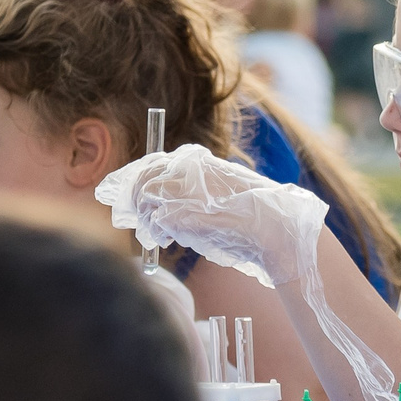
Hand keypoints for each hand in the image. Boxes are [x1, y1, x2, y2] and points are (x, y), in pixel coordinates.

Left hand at [98, 143, 323, 286]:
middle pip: (141, 178)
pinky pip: (154, 221)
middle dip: (134, 199)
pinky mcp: (178, 211)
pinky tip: (169, 240)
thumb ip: (189, 190)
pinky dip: (157, 232)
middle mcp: (185, 168)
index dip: (135, 178)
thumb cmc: (247, 216)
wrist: (271, 227)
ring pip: (144, 198)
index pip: (151, 162)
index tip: (130, 197)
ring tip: (161, 235)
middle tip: (138, 218)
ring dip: (147, 219)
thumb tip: (153, 197)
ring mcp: (181, 188)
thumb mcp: (216, 193)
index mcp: (196, 160)